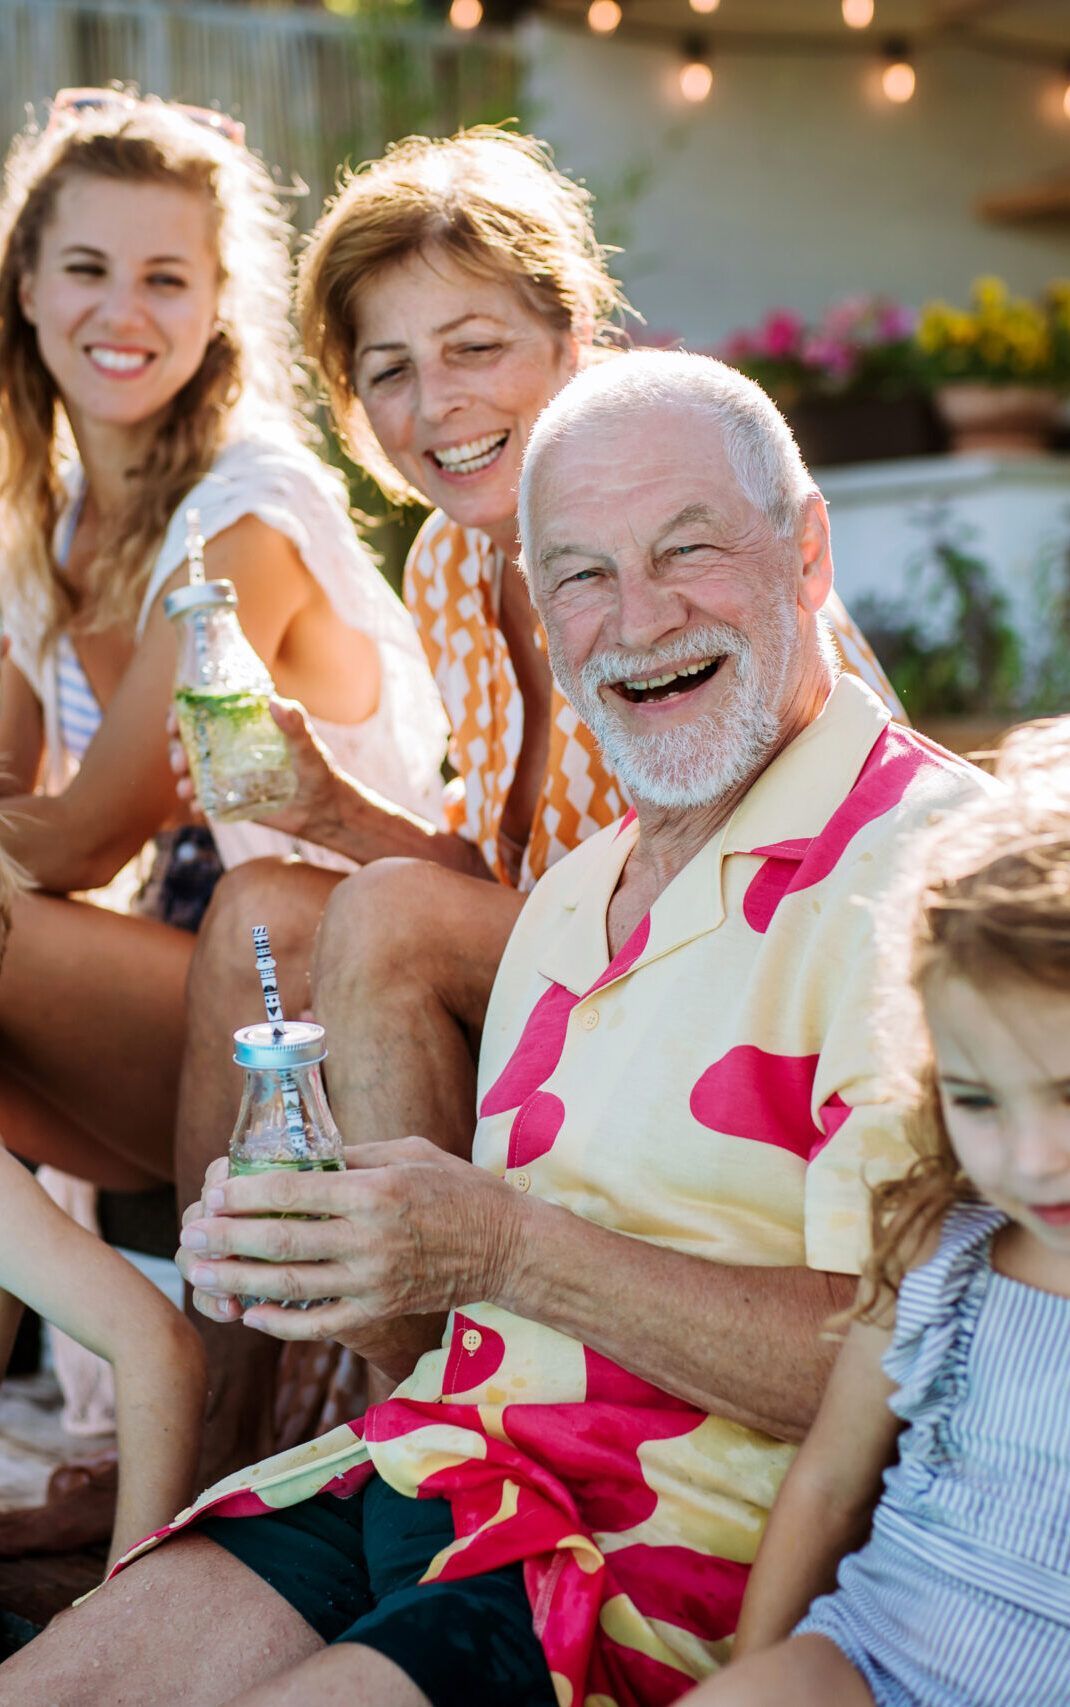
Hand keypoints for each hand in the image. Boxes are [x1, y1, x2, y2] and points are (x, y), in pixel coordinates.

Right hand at [168, 695, 346, 840]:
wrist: (326, 812)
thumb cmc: (320, 772)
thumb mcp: (309, 748)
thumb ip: (295, 726)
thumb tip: (274, 702)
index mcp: (246, 726)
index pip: (207, 712)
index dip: (183, 713)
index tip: (174, 720)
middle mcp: (233, 747)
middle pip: (192, 742)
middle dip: (177, 749)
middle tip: (179, 760)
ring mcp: (230, 774)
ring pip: (194, 771)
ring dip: (182, 777)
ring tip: (185, 789)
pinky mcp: (232, 799)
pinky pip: (206, 799)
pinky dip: (196, 802)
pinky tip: (196, 807)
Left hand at [176, 1139, 522, 1348]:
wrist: (505, 1246)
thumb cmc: (458, 1188)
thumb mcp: (410, 1151)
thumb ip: (355, 1155)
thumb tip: (303, 1156)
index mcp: (375, 1191)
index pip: (295, 1192)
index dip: (246, 1194)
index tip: (214, 1191)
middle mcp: (370, 1239)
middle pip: (282, 1242)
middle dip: (228, 1238)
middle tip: (191, 1233)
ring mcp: (374, 1281)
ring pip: (292, 1286)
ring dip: (239, 1281)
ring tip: (201, 1274)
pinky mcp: (381, 1310)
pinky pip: (321, 1323)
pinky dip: (282, 1323)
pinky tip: (251, 1315)